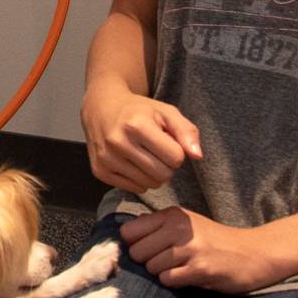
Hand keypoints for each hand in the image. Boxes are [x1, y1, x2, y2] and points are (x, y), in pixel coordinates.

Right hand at [85, 90, 201, 195]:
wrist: (101, 108)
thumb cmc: (139, 110)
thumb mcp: (166, 112)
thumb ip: (186, 131)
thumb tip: (197, 156)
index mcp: (136, 125)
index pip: (176, 158)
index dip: (176, 150)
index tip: (166, 141)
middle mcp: (118, 143)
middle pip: (164, 175)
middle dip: (167, 165)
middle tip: (157, 150)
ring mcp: (107, 159)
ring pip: (150, 184)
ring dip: (154, 174)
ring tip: (145, 155)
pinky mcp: (100, 171)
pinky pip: (135, 189)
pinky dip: (139, 179)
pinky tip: (132, 162)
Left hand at [116, 207, 291, 293]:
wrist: (253, 253)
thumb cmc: (214, 241)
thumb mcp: (185, 224)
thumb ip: (156, 227)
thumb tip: (124, 235)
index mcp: (172, 215)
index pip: (128, 232)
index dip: (134, 245)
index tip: (148, 250)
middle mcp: (179, 227)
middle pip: (136, 253)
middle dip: (148, 262)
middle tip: (169, 262)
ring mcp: (190, 248)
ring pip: (151, 268)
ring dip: (163, 273)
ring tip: (183, 268)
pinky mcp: (200, 268)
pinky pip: (168, 280)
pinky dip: (175, 283)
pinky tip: (190, 276)